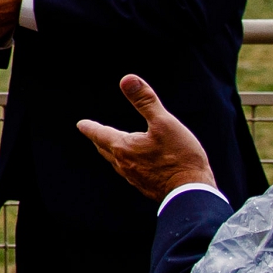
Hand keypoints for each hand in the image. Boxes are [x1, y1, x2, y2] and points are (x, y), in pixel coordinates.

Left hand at [78, 73, 216, 202]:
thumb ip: (146, 101)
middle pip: (105, 149)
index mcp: (124, 148)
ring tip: (112, 148)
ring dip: (112, 153)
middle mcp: (125, 165)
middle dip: (99, 140)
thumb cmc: (181, 157)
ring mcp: (135, 179)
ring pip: (118, 163)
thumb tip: (127, 79)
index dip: (90, 127)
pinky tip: (137, 166)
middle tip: (94, 134)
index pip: (99, 134)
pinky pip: (131, 173)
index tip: (81, 124)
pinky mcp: (147, 187)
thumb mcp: (165, 123)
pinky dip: (128, 164)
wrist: (192, 193)